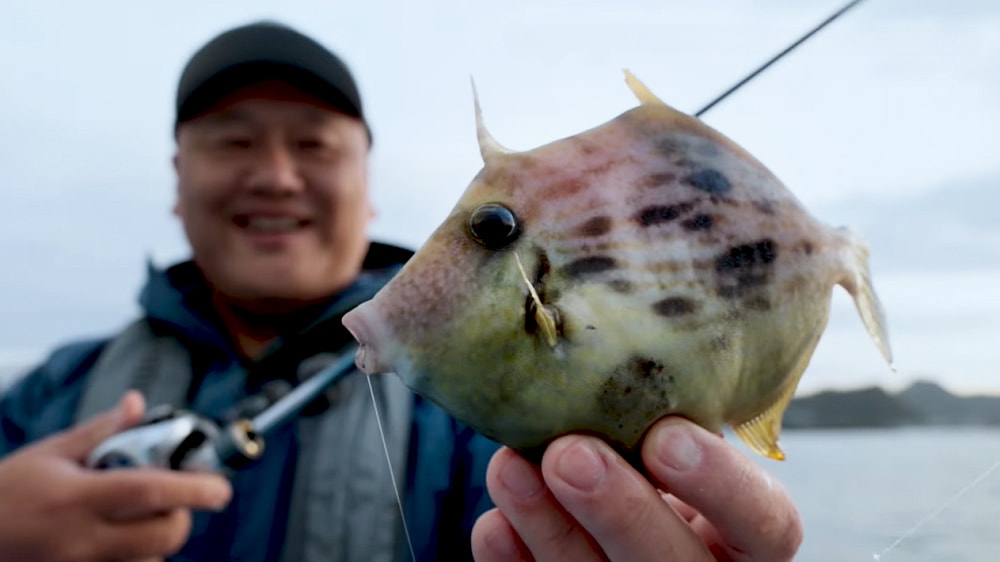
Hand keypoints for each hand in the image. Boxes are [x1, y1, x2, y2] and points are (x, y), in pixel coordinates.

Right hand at [0, 391, 232, 561]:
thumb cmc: (8, 492)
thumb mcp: (50, 453)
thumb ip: (102, 432)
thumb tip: (138, 404)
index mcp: (76, 497)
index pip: (148, 493)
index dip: (193, 489)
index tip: (221, 487)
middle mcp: (82, 539)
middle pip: (163, 536)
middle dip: (182, 514)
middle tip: (176, 495)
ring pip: (151, 560)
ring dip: (158, 539)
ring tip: (139, 516)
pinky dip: (139, 556)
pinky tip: (123, 537)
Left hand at [471, 416, 801, 560]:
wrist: (619, 515)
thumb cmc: (655, 467)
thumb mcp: (684, 445)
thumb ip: (668, 422)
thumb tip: (612, 354)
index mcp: (747, 538)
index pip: (768, 524)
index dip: (722, 486)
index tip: (668, 435)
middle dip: (620, 509)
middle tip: (570, 453)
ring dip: (549, 526)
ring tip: (508, 467)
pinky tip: (495, 524)